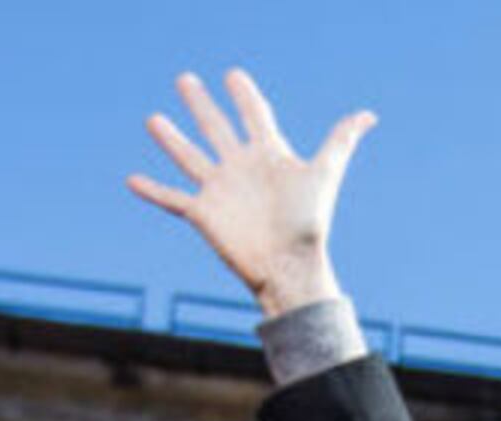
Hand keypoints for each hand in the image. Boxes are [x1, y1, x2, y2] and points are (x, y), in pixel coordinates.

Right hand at [125, 68, 372, 317]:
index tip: (233, 75)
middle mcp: (242, 168)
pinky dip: (152, 190)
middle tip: (186, 80)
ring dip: (171, 139)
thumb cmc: (309, 223)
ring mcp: (220, 190)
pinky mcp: (203, 214)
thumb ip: (340, 140)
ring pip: (189, 156)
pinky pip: (172, 198)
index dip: (244, 95)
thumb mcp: (324, 173)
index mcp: (269, 155)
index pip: (254, 116)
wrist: (290, 266)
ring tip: (153, 119)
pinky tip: (131, 179)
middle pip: (216, 127)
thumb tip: (369, 115)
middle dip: (201, 104)